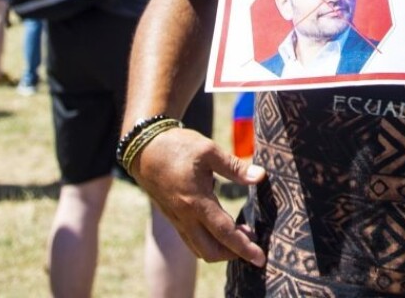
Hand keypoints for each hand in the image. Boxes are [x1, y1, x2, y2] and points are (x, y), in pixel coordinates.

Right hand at [132, 127, 266, 264]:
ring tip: (242, 233)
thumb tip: (260, 176)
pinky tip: (221, 228)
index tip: (261, 258)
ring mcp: (176, 219)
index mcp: (196, 201)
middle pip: (210, 251)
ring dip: (221, 248)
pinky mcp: (172, 217)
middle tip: (253, 242)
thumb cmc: (177, 146)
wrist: (144, 149)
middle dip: (233, 254)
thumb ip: (234, 167)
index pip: (224, 233)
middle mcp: (185, 216)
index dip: (244, 247)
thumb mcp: (209, 151)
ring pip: (199, 248)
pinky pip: (191, 239)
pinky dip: (209, 242)